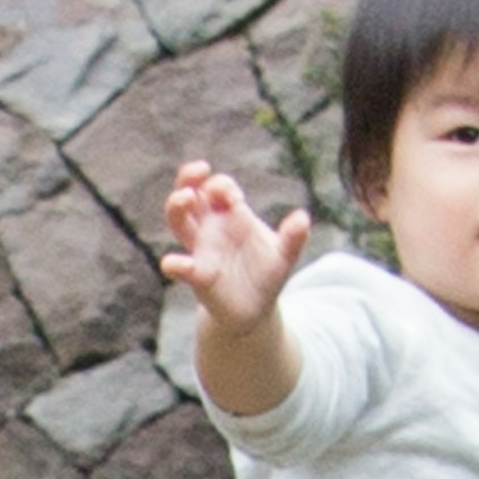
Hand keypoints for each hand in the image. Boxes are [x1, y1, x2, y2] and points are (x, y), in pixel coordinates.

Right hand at [160, 161, 308, 331]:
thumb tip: (303, 217)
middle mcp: (210, 228)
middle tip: (199, 170)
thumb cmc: (266, 274)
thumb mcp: (284, 255)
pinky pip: (182, 267)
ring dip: (177, 207)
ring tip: (185, 197)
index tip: (235, 196)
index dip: (222, 185)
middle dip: (189, 179)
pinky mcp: (198, 276)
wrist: (256, 309)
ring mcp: (201, 249)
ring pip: (179, 222)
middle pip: (190, 195)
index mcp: (230, 216)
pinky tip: (175, 264)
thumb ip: (293, 238)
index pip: (218, 189)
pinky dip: (176, 264)